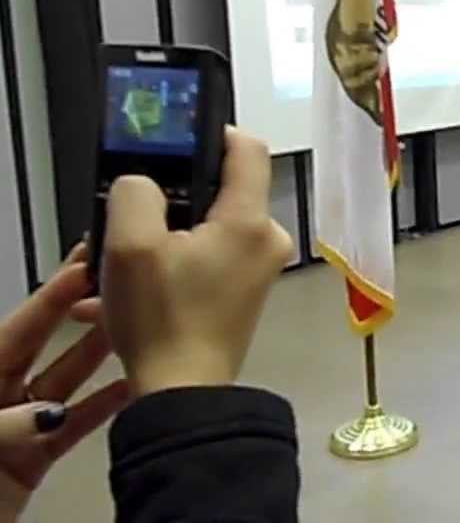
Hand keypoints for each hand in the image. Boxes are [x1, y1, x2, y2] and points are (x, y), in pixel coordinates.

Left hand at [0, 243, 129, 517]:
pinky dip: (105, 405)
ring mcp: (16, 425)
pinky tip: (134, 386)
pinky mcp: (34, 456)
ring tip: (134, 326)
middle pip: (43, 346)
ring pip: (65, 381)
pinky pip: (76, 422)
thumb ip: (6, 425)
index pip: (15, 329)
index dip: (49, 298)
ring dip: (99, 356)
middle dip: (78, 314)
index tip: (82, 266)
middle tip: (116, 283)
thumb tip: (51, 413)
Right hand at [101, 128, 293, 396]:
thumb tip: (146, 181)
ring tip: (125, 259)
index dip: (213, 133)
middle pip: (225, 190)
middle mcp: (267, 239)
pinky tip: (136, 285)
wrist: (184, 393)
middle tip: (134, 212)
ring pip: (212, 227)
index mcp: (249, 220)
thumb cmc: (162, 320)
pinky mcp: (247, 291)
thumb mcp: (130, 245)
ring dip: (167, 236)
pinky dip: (176, 263)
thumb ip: (137, 192)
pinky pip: (212, 257)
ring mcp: (261, 267)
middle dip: (175, 196)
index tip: (176, 139)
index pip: (249, 148)